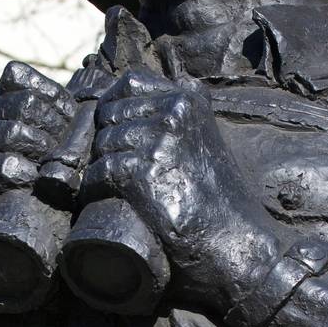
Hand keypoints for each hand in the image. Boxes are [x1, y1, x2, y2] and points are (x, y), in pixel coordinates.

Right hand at [0, 62, 74, 294]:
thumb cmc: (15, 219)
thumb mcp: (40, 180)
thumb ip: (58, 151)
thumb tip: (95, 120)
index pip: (26, 88)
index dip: (59, 104)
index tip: (78, 128)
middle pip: (22, 106)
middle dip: (56, 129)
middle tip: (69, 159)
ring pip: (7, 131)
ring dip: (40, 149)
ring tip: (53, 174)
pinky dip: (12, 171)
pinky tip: (28, 183)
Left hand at [83, 69, 281, 302]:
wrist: (233, 244)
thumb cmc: (221, 201)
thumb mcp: (210, 141)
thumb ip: (189, 116)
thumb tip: (167, 96)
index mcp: (189, 100)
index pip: (129, 83)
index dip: (113, 105)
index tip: (110, 128)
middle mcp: (173, 113)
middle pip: (110, 114)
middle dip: (104, 141)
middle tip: (110, 168)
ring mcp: (157, 141)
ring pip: (102, 145)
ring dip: (98, 168)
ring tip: (108, 188)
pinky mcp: (141, 173)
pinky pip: (99, 173)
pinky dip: (94, 190)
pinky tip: (100, 200)